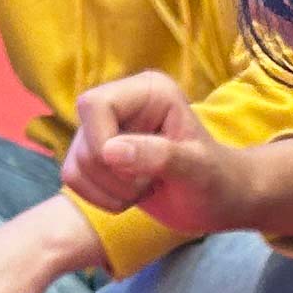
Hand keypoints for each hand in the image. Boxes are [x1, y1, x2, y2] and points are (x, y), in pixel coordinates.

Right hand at [58, 71, 292, 241]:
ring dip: (109, 190)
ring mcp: (105, 131)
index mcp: (148, 90)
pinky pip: (73, 178)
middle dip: (112, 174)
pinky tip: (131, 195)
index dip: (102, 142)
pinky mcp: (96, 157)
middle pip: (82, 138)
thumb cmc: (217, 180)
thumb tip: (109, 151)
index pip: (95, 105)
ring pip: (75, 163)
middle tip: (149, 183)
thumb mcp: (195, 169)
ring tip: (145, 188)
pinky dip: (100, 198)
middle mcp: (122, 104)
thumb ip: (157, 155)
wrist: (219, 201)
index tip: (132, 170)